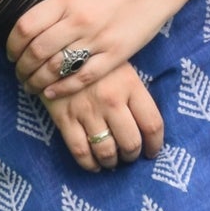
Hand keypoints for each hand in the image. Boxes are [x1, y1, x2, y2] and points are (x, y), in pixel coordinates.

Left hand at [5, 0, 176, 102]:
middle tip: (19, 73)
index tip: (11, 53)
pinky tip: (52, 92)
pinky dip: (63, 88)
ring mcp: (98, 39)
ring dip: (38, 80)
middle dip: (22, 67)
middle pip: (37, 51)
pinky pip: (83, 77)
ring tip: (32, 85)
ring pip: (56, 67)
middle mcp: (78, 20)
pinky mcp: (116, 54)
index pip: (25, 26)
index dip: (12, 44)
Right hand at [32, 60, 164, 173]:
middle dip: (132, 155)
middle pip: (130, 142)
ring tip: (112, 161)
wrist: (54, 45)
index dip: (155, 145)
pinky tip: (94, 165)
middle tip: (129, 156)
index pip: (152, 124)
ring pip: (106, 151)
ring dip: (112, 162)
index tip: (152, 152)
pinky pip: (80, 151)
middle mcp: (111, 100)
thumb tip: (144, 126)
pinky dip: (89, 164)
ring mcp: (87, 110)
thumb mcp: (121, 66)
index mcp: (130, 85)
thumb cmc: (93, 57)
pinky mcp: (64, 118)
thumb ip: (133, 93)